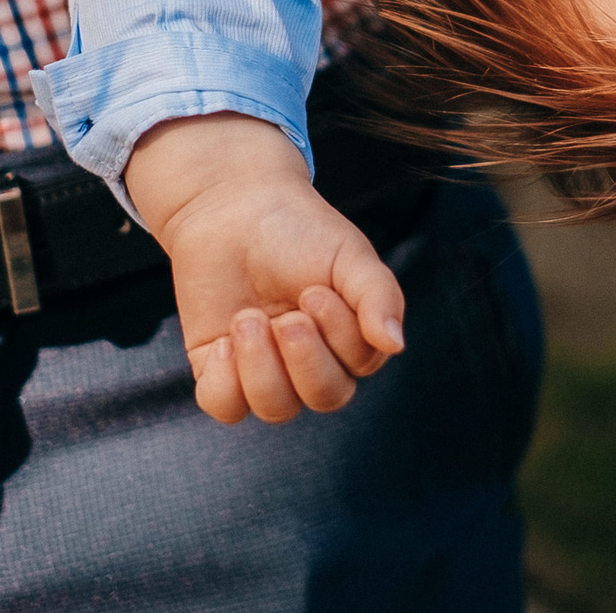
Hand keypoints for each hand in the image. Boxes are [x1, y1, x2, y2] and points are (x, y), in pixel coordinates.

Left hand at [127, 113, 407, 425]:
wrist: (234, 207)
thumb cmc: (300, 230)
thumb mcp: (350, 255)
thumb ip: (378, 296)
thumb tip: (396, 344)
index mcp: (351, 338)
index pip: (357, 367)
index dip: (337, 337)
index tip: (314, 290)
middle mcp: (311, 362)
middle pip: (322, 397)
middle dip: (305, 358)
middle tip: (288, 314)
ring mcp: (265, 368)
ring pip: (275, 409)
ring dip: (262, 366)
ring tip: (248, 318)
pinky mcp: (219, 369)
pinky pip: (225, 406)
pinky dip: (225, 382)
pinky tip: (223, 342)